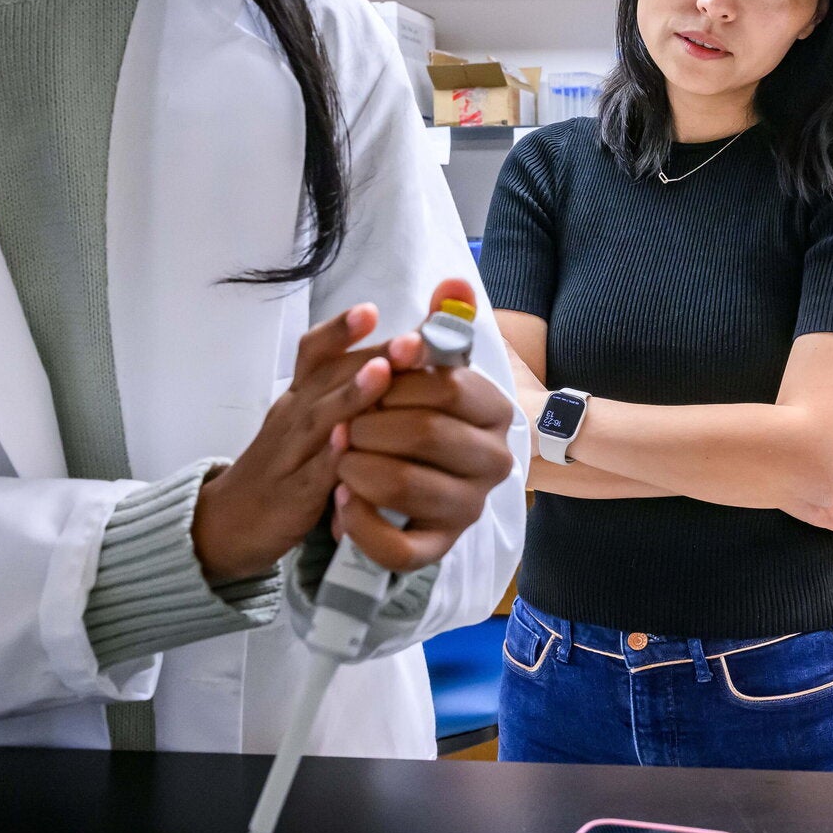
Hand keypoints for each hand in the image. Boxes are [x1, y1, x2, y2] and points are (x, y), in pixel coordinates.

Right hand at [190, 302, 387, 582]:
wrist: (228, 522)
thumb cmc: (283, 465)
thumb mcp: (309, 423)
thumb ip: (343, 393)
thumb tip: (399, 360)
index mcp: (299, 397)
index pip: (315, 354)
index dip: (340, 330)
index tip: (370, 308)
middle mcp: (293, 417)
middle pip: (327, 377)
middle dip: (370, 354)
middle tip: (411, 339)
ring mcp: (289, 455)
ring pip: (319, 419)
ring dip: (352, 393)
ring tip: (383, 371)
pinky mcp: (291, 496)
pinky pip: (313, 475)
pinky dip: (333, 457)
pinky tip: (353, 443)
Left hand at [333, 279, 516, 573]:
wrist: (401, 482)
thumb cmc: (414, 414)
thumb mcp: (427, 370)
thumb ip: (443, 326)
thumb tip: (453, 283)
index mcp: (495, 412)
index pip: (451, 388)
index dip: (403, 379)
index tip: (372, 373)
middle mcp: (493, 463)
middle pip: (428, 434)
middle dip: (372, 423)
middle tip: (342, 422)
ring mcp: (467, 509)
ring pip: (409, 488)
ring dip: (358, 467)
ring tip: (336, 456)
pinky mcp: (437, 550)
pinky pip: (397, 548)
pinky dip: (359, 523)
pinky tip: (340, 502)